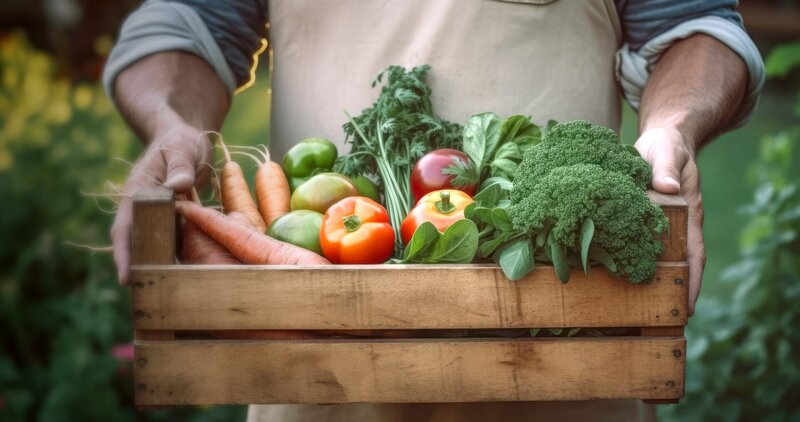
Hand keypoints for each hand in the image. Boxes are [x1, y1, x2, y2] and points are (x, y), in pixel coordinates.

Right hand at [111, 124, 212, 283]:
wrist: (186, 140)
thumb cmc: (180, 141)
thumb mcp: (182, 148)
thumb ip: (180, 166)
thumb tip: (178, 186)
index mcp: (138, 193)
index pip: (126, 227)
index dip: (124, 253)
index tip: (125, 278)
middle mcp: (144, 210)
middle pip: (138, 246)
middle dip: (141, 272)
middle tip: (148, 300)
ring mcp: (160, 218)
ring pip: (158, 249)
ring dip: (162, 270)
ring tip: (169, 299)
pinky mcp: (175, 222)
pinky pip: (177, 244)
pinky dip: (181, 260)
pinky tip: (193, 280)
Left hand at [635, 128, 704, 315]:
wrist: (661, 139)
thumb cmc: (666, 146)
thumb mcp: (666, 151)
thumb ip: (665, 167)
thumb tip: (667, 187)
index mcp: (688, 213)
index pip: (694, 254)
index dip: (692, 281)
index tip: (687, 307)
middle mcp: (676, 224)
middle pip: (677, 264)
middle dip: (671, 292)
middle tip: (660, 321)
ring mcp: (659, 224)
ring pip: (657, 258)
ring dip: (651, 281)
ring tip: (636, 310)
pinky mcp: (641, 219)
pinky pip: (638, 245)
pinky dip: (632, 261)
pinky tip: (615, 276)